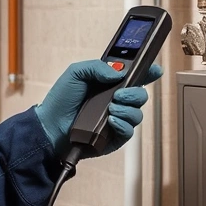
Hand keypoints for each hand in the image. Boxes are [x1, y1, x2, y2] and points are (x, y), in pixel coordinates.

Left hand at [34, 60, 163, 158]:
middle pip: (141, 96)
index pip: (135, 77)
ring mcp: (117, 120)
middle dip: (135, 93)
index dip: (148, 73)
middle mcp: (117, 102)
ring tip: (111, 108)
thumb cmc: (61, 100)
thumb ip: (97, 67)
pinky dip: (123, 124)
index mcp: (110, 85)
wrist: (51, 125)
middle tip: (119, 94)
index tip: (155, 69)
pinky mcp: (114, 138)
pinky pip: (129, 132)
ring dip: (127, 109)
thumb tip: (118, 72)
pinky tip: (111, 120)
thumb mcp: (76, 73)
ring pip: (137, 114)